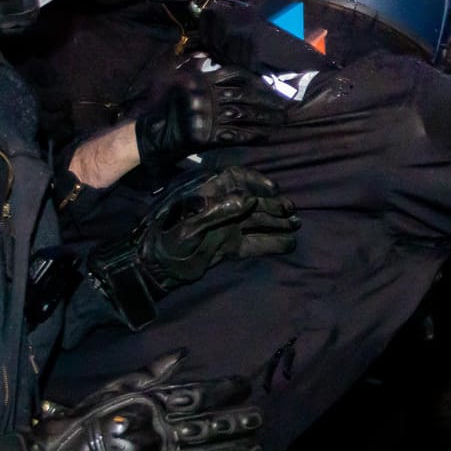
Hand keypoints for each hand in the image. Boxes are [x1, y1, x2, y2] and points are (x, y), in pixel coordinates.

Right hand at [0, 351, 263, 450]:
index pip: (199, 396)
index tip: (245, 386)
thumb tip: (182, 354)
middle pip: (211, 429)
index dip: (226, 390)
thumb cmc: (80, 428)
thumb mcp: (112, 392)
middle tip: (259, 420)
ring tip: (255, 450)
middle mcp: (158, 438)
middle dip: (239, 424)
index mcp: (149, 409)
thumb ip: (151, 376)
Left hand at [87, 166, 299, 327]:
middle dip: (273, 206)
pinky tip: (288, 243)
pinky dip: (271, 243)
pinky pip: (253, 243)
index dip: (256, 182)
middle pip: (251, 202)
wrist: (154, 270)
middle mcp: (218, 209)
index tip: (273, 190)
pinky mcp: (227, 247)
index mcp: (206, 197)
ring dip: (276, 223)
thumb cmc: (165, 243)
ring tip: (296, 225)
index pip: (235, 180)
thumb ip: (217, 212)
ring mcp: (224, 228)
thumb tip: (248, 200)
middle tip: (292, 212)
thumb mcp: (188, 227)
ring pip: (255, 222)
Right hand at [135, 63, 288, 165]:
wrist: (150, 132)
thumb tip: (202, 55)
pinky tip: (265, 136)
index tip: (269, 86)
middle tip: (285, 106)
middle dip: (267, 101)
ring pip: (244, 114)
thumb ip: (192, 66)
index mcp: (203, 80)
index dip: (255, 80)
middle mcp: (209, 95)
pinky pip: (235, 134)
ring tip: (281, 121)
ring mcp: (209, 115)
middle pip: (246, 95)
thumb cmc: (163, 105)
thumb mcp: (175, 78)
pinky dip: (252, 135)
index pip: (235, 74)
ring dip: (265, 118)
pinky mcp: (208, 134)